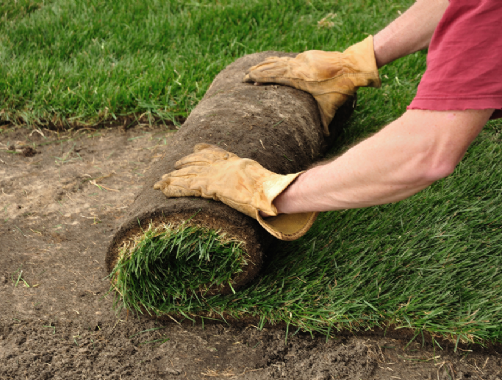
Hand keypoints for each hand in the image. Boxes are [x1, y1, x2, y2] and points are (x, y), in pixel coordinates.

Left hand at [154, 144, 317, 240]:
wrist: (269, 192)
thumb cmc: (271, 190)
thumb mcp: (265, 182)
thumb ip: (259, 183)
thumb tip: (270, 194)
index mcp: (234, 162)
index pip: (214, 153)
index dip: (202, 151)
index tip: (194, 149)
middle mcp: (221, 166)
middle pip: (196, 162)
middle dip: (182, 166)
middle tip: (171, 169)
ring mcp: (214, 175)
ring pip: (187, 174)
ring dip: (172, 179)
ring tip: (158, 183)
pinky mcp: (208, 186)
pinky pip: (186, 187)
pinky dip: (173, 188)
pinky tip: (163, 189)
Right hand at [243, 36, 380, 134]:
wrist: (353, 66)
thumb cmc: (341, 88)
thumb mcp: (330, 108)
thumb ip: (325, 123)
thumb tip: (325, 139)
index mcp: (297, 79)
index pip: (273, 76)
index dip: (259, 77)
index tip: (248, 80)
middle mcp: (297, 67)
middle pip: (272, 67)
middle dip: (257, 71)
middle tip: (244, 76)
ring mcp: (302, 59)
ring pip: (279, 61)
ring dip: (265, 64)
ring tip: (253, 67)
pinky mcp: (308, 55)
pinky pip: (288, 59)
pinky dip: (278, 60)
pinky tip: (273, 61)